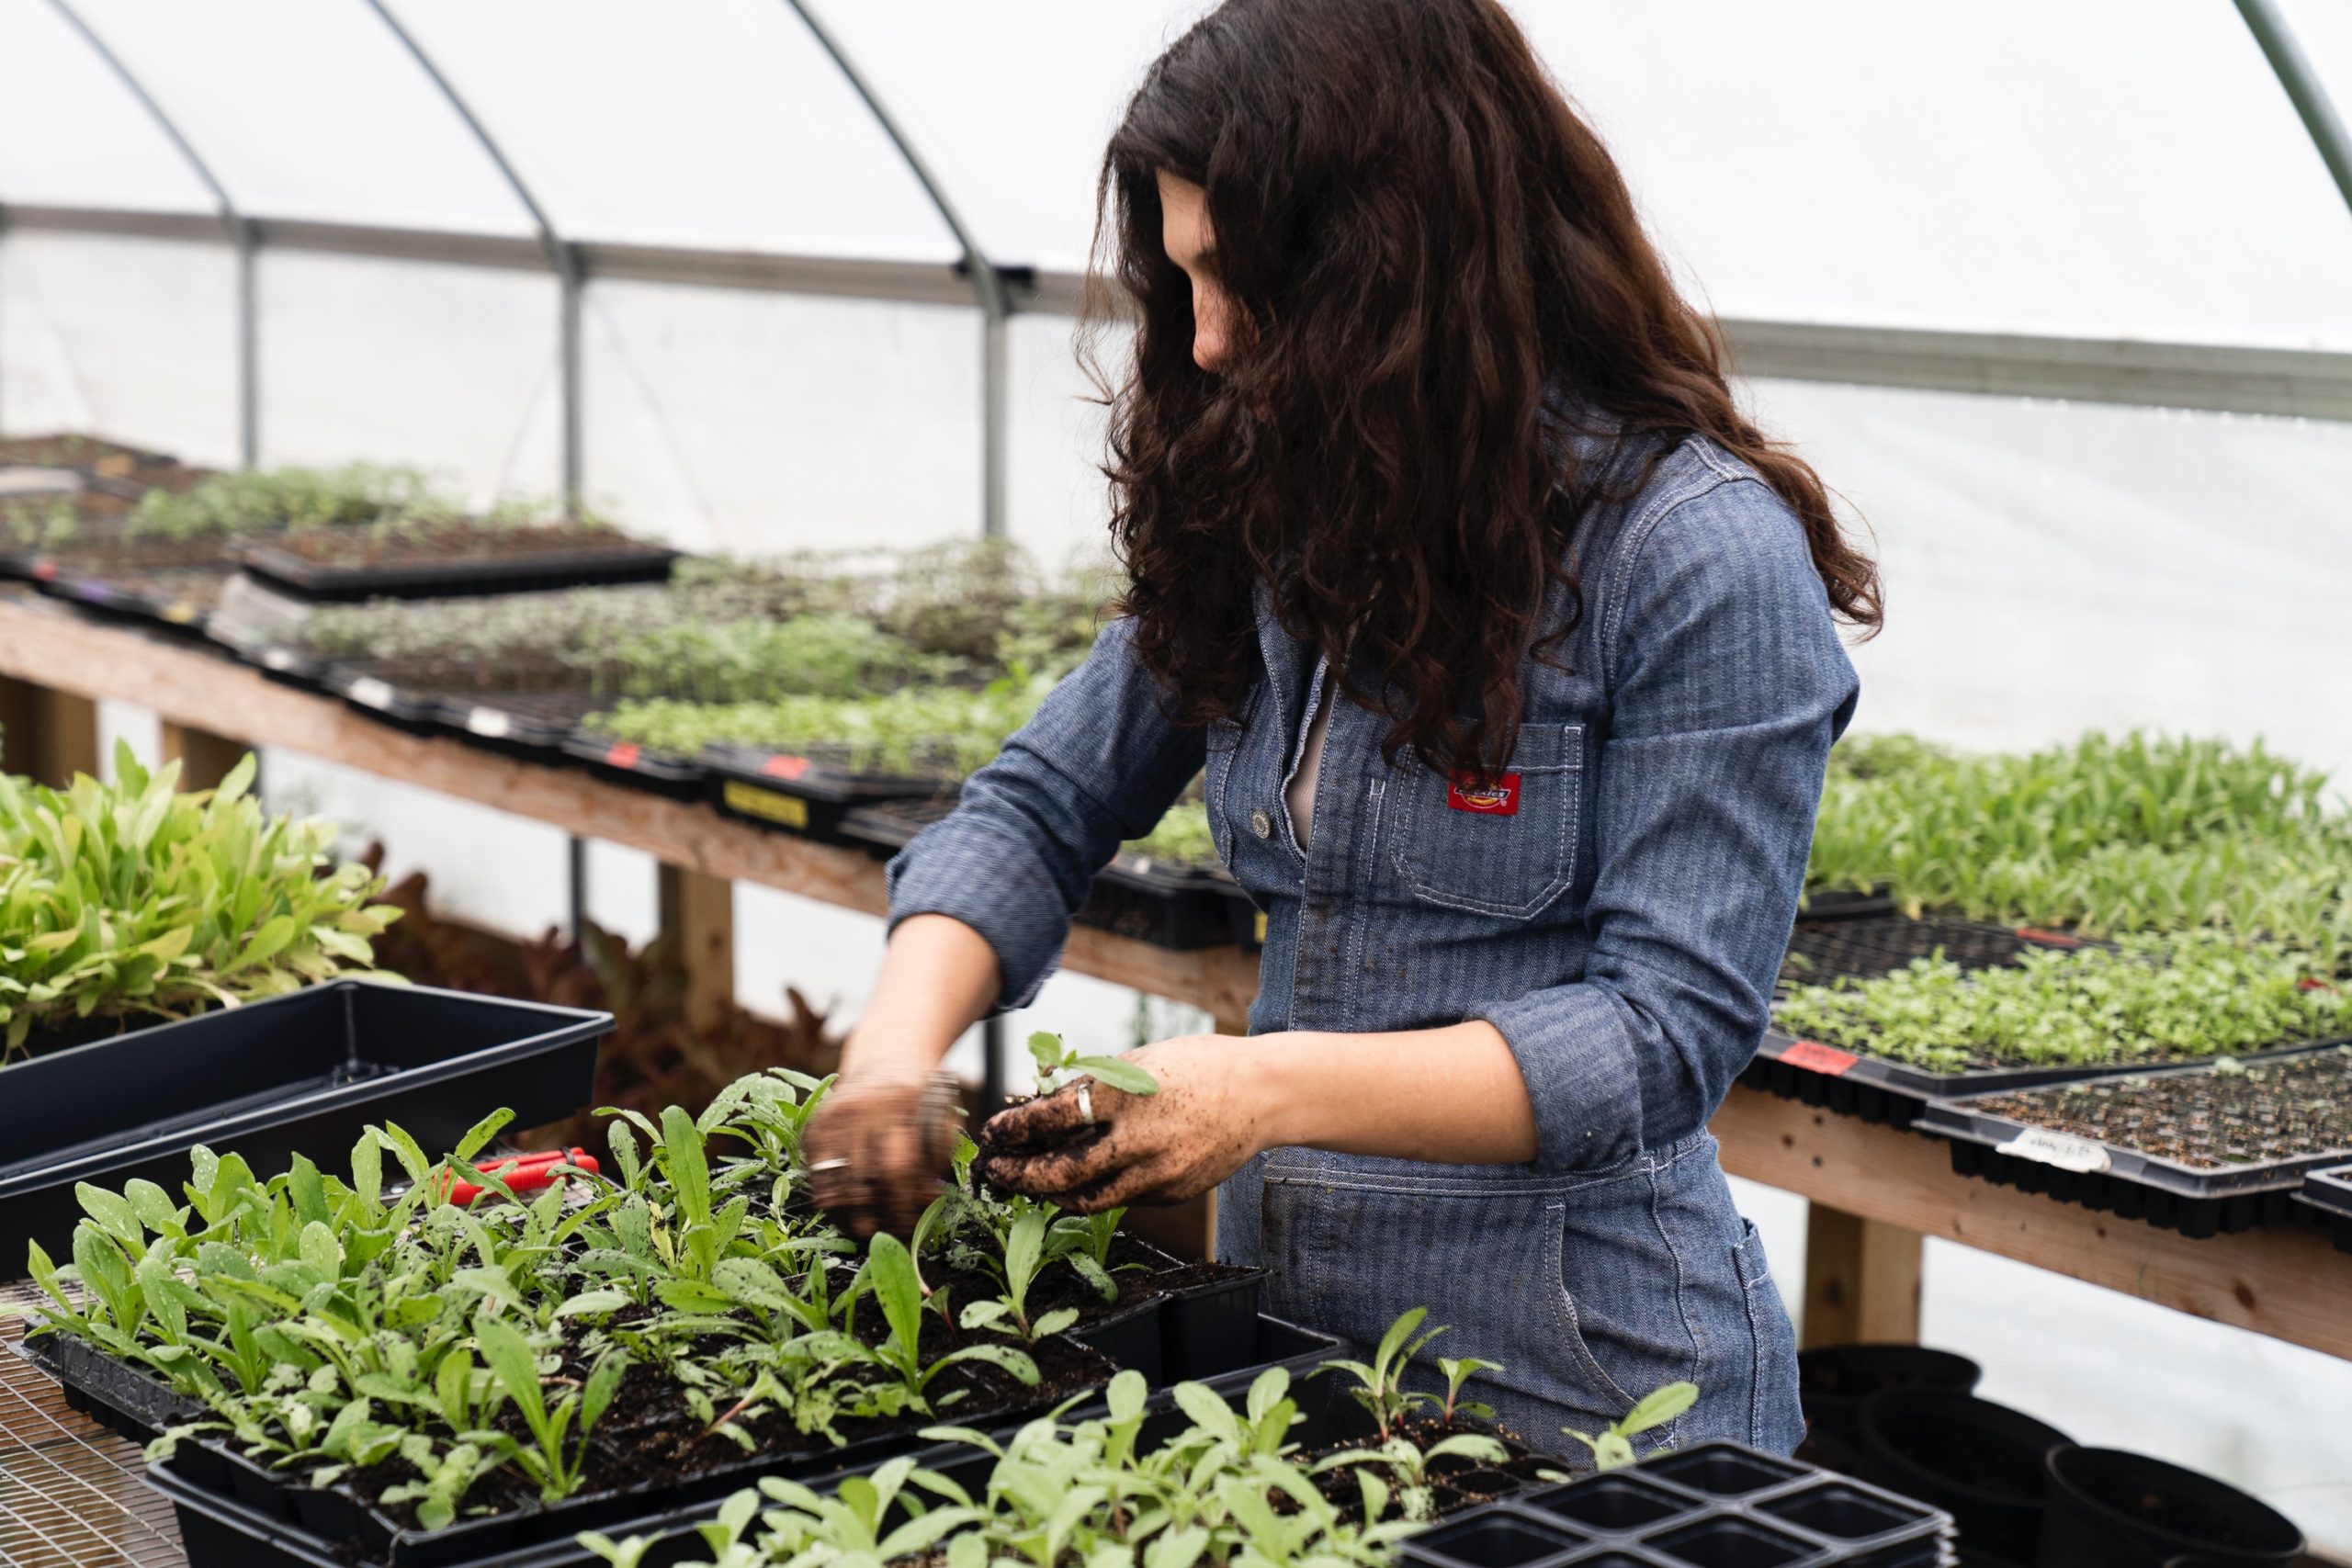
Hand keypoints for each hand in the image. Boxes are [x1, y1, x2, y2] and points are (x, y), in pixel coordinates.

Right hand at [802, 1067, 963, 1240]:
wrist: (888, 1056)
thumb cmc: (922, 1096)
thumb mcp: (942, 1117)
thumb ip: (940, 1157)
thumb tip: (928, 1201)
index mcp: (901, 1104)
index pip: (898, 1168)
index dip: (906, 1205)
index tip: (916, 1226)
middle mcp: (861, 1109)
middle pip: (865, 1181)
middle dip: (882, 1218)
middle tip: (894, 1235)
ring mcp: (832, 1118)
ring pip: (836, 1186)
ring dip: (854, 1219)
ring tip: (871, 1232)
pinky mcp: (813, 1128)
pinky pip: (817, 1179)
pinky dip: (833, 1204)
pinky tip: (851, 1214)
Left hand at [975, 1034, 1273, 1211]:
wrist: (1262, 1094)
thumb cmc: (1198, 1066)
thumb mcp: (1139, 1061)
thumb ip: (1093, 1084)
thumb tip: (1043, 1104)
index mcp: (1124, 1095)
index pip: (1050, 1119)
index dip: (1013, 1129)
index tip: (993, 1132)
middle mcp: (1138, 1140)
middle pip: (1060, 1173)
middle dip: (1019, 1176)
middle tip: (995, 1172)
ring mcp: (1157, 1173)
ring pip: (1087, 1199)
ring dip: (1052, 1194)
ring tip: (1032, 1184)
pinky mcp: (1172, 1193)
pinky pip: (1123, 1198)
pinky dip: (1097, 1189)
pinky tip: (1084, 1178)